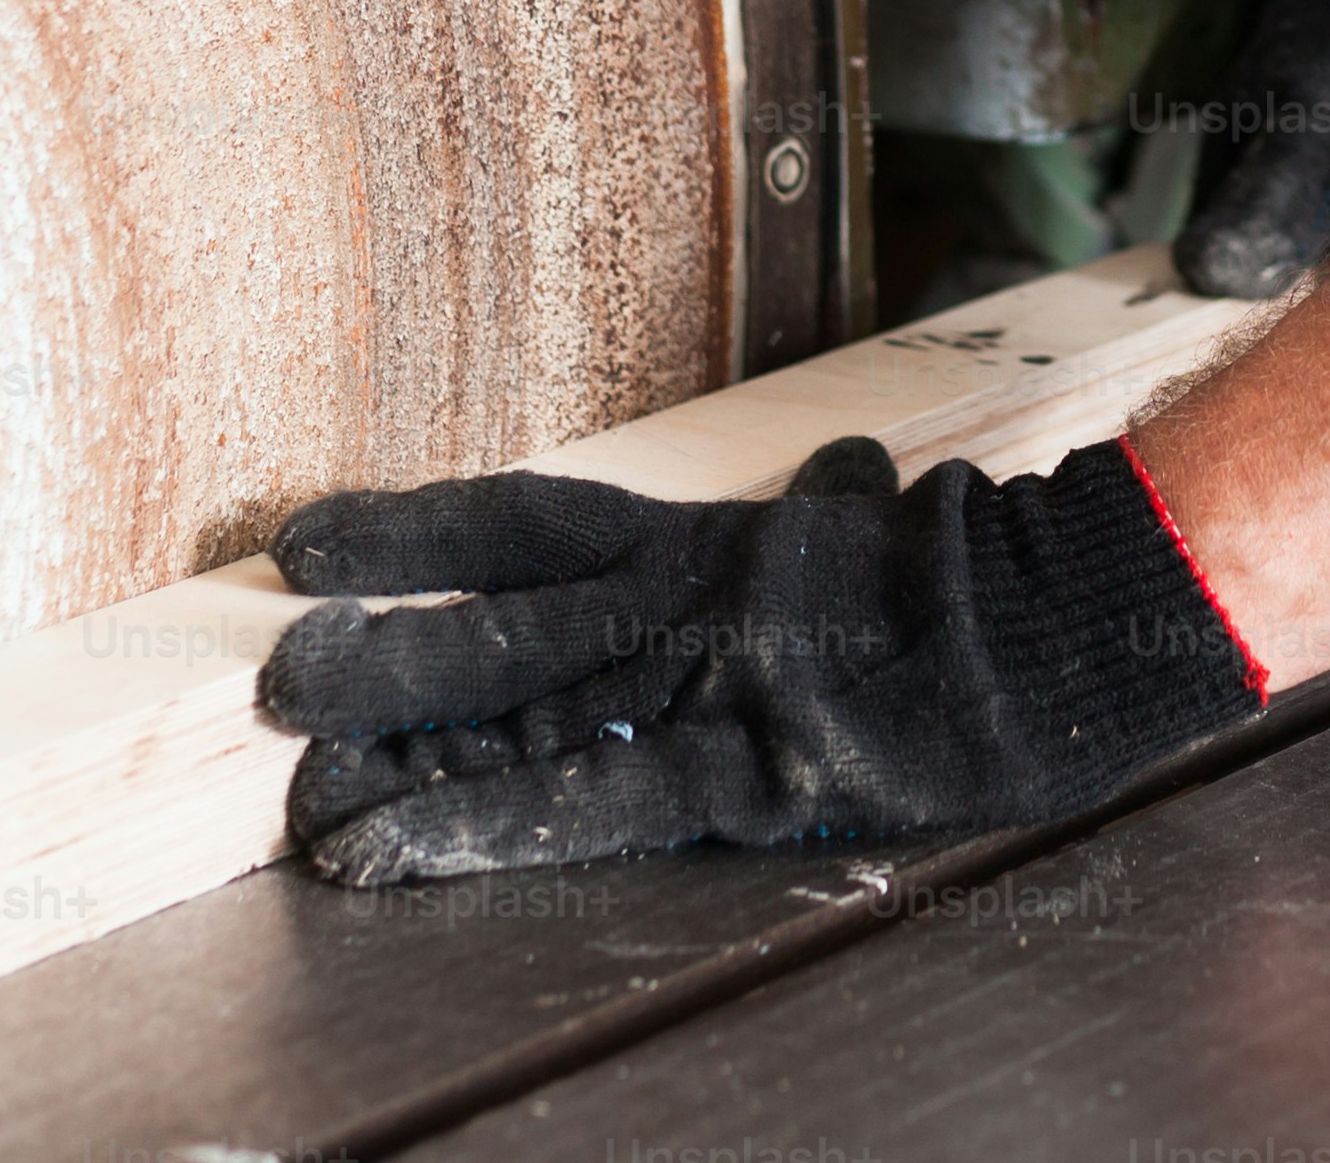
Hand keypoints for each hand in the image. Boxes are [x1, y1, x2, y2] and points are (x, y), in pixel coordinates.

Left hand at [256, 433, 1262, 881]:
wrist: (1055, 619)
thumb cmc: (974, 576)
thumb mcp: (879, 519)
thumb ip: (830, 511)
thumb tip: (843, 478)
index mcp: (701, 538)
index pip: (524, 521)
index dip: (410, 529)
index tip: (311, 536)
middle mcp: (677, 599)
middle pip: (491, 618)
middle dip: (376, 647)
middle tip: (273, 665)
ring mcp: (698, 681)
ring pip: (513, 710)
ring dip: (397, 746)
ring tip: (300, 781)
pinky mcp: (733, 768)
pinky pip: (583, 799)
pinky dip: (478, 826)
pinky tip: (395, 851)